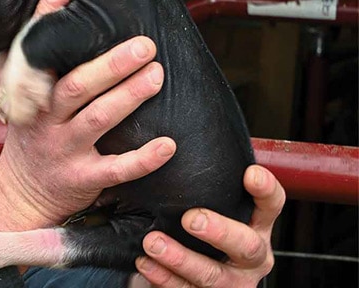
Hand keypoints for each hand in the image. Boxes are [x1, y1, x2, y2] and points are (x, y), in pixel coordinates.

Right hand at [0, 0, 175, 230]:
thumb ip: (39, 56)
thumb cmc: (34, 133)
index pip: (33, 52)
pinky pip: (116, 169)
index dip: (45, 19)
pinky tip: (169, 144)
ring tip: (157, 75)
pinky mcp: (83, 178)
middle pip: (76, 87)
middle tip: (144, 45)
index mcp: (30, 94)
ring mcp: (64, 150)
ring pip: (98, 120)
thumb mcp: (24, 95)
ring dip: (129, 97)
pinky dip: (143, 159)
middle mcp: (45, 120)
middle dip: (111, 65)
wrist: (22, 193)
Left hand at [131, 164, 283, 286]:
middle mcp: (252, 255)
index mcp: (256, 225)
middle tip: (191, 218)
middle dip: (220, 231)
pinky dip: (164, 279)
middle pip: (247, 245)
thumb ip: (205, 186)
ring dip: (181, 258)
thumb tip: (168, 143)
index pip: (272, 205)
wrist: (193, 276)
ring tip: (152, 242)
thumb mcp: (212, 206)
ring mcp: (233, 281)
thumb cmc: (200, 230)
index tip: (250, 173)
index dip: (265, 190)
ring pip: (213, 275)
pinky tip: (145, 264)